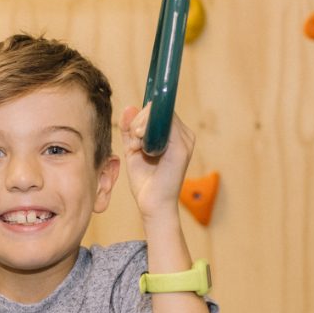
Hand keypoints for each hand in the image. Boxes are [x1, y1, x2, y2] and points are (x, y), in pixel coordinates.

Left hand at [119, 105, 194, 220]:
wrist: (152, 205)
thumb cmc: (145, 181)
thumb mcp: (133, 149)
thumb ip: (130, 130)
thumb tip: (129, 108)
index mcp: (175, 135)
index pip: (158, 111)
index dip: (140, 116)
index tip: (132, 135)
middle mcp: (184, 135)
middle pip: (158, 109)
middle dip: (138, 121)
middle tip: (133, 142)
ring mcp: (185, 140)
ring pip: (159, 114)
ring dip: (139, 127)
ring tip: (136, 147)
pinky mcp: (181, 148)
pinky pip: (163, 125)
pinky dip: (145, 132)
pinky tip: (140, 148)